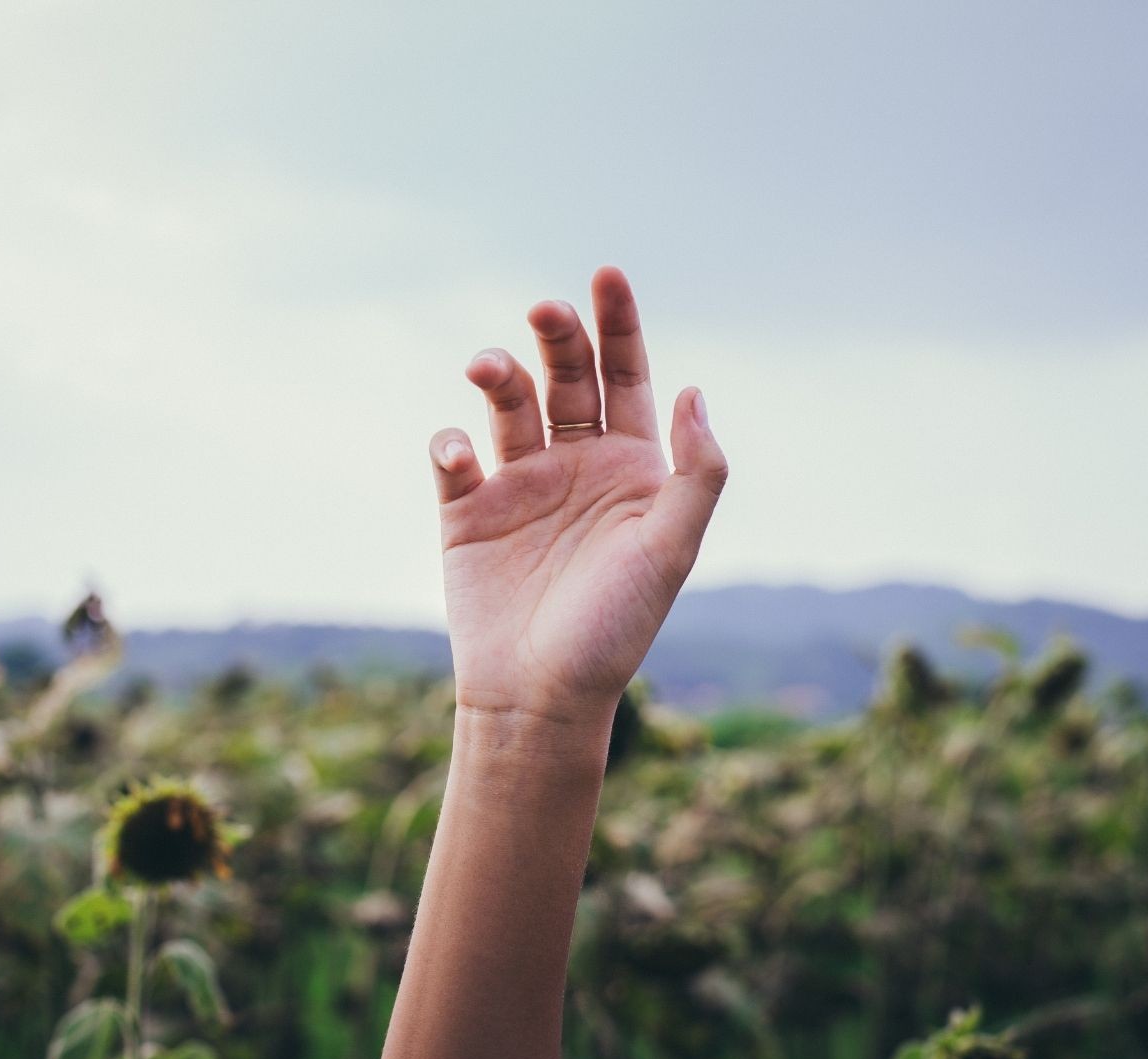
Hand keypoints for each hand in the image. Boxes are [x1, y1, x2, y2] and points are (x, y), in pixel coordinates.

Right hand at [429, 266, 727, 733]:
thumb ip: (695, 472)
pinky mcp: (465, 513)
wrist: (540, 696)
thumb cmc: (615, 629)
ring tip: (486, 368)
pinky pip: (454, 458)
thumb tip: (693, 391)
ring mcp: (519, 485)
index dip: (619, 323)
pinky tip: (459, 456)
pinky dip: (451, 444)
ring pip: (507, 404)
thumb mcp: (672, 549)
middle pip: (566, 375)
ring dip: (498, 374)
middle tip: (545, 310)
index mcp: (631, 467)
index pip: (627, 376)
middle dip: (557, 335)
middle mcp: (576, 465)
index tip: (607, 273)